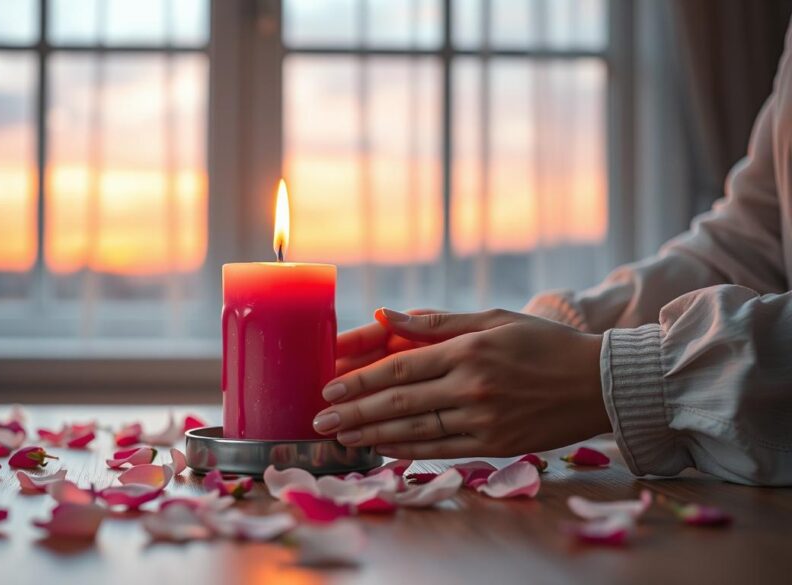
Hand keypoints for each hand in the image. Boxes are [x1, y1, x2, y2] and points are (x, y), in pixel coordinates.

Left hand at [313, 308, 609, 458]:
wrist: (598, 383)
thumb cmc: (544, 343)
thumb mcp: (493, 319)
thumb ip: (437, 322)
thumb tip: (386, 316)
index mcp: (468, 350)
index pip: (400, 368)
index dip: (360, 379)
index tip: (329, 387)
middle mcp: (472, 386)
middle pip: (399, 402)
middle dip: (354, 411)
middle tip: (321, 419)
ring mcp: (483, 419)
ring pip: (415, 429)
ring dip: (371, 434)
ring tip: (340, 437)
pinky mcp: (494, 443)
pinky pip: (440, 448)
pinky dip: (407, 449)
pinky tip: (381, 447)